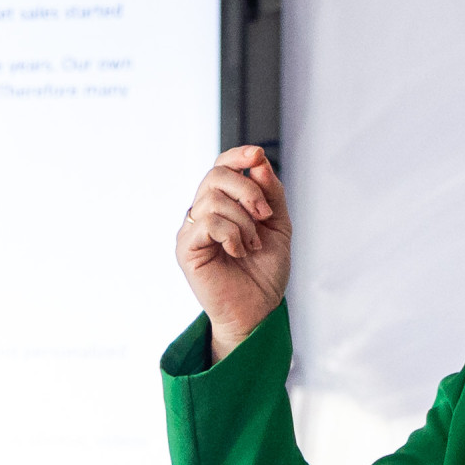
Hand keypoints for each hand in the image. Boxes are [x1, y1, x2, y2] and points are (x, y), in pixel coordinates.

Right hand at [174, 146, 289, 362]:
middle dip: (247, 189)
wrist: (258, 310)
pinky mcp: (186, 249)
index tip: (257, 154)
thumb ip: (270, 192)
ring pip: (213, 200)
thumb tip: (258, 161)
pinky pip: (207, 222)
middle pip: (215, 175)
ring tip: (252, 245)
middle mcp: (203, 213)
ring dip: (243, 221)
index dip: (237, 156)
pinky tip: (238, 251)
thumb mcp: (278, 224)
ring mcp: (191, 230)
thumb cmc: (265, 272)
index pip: (221, 167)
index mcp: (224, 205)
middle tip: (265, 216)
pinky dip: (231, 234)